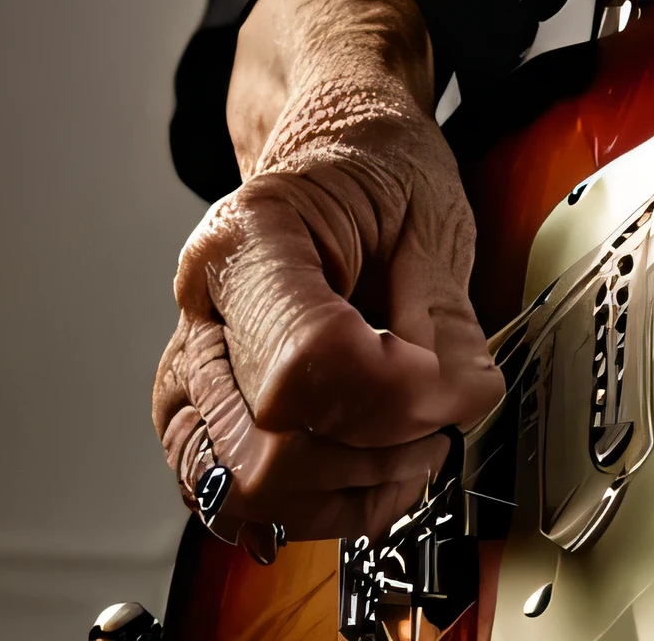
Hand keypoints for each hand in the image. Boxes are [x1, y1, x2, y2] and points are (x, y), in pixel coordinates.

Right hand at [151, 0, 503, 551]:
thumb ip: (446, 318)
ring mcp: (194, 371)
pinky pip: (240, 501)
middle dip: (373, 448)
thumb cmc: (374, 167)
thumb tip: (459, 400)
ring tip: (411, 439)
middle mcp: (203, 313)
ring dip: (346, 488)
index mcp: (250, 241)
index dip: (388, 394)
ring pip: (247, 491)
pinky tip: (369, 467)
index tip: (448, 383)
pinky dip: (315, 504)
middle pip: (268, 447)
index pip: (302, 366)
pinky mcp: (206, 415)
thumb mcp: (432, 214)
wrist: (334, 148)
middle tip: (438, 413)